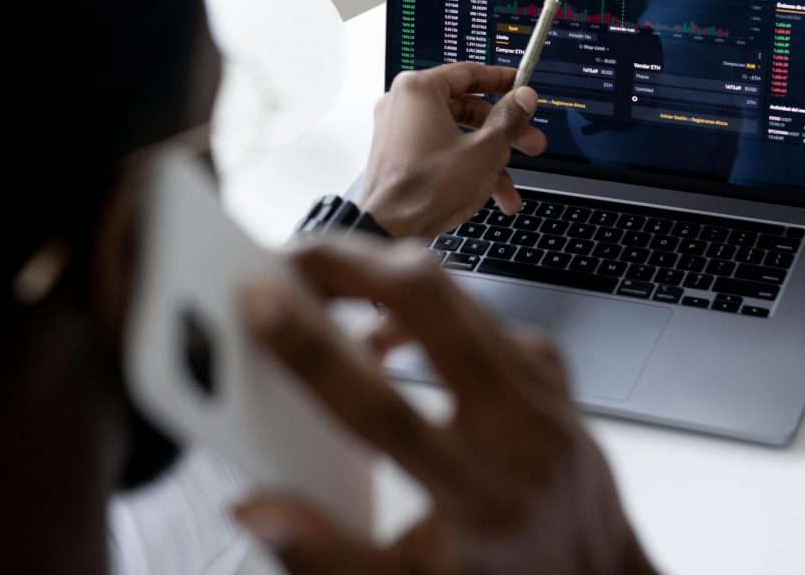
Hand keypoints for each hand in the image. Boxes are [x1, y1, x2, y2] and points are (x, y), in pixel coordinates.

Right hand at [235, 238, 656, 574]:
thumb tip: (260, 508)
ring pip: (453, 288)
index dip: (316, 355)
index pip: (385, 411)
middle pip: (431, 306)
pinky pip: (475, 304)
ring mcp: (538, 383)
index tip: (264, 305)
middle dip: (351, 265)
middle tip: (290, 260)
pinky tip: (385, 325)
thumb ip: (329, 557)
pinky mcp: (545, 360)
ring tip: (322, 281)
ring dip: (379, 270)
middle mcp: (517, 428)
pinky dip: (420, 298)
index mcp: (481, 499)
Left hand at [357, 63, 546, 238]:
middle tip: (531, 142)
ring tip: (512, 187)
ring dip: (489, 160)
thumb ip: (509, 119)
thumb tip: (524, 99)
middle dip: (504, 132)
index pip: (468, 73)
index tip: (521, 88)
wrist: (389, 229)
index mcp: (418, 89)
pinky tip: (490, 195)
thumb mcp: (485, 150)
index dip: (503, 81)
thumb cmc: (427, 188)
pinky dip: (465, 167)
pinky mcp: (399, 155)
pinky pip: (440, 151)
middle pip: (466, 108)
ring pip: (456, 135)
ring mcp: (398, 131)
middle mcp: (403, 105)